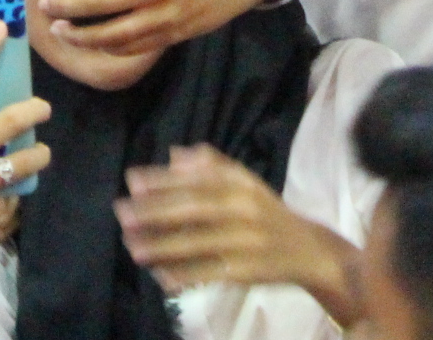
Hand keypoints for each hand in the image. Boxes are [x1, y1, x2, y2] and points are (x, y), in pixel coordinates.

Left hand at [33, 0, 282, 57]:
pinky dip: (108, 48)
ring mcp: (166, 15)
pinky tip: (91, 43)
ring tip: (60, 30)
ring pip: (114, 33)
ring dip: (82, 35)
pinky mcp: (174, 35)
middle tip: (45, 4)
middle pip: (101, 1)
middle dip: (67, 6)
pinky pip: (134, 47)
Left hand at [115, 145, 361, 321]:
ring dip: (163, 246)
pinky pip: (212, 273)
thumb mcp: (245, 181)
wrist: (309, 250)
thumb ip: (211, 165)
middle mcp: (244, 209)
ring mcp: (247, 241)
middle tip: (122, 214)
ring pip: (199, 243)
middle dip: (155, 211)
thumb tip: (173, 154)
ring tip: (133, 248)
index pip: (196, 179)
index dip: (163, 179)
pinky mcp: (249, 271)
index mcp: (240, 184)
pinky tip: (161, 278)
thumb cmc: (266, 212)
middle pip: (194, 208)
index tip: (132, 180)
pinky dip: (186, 276)